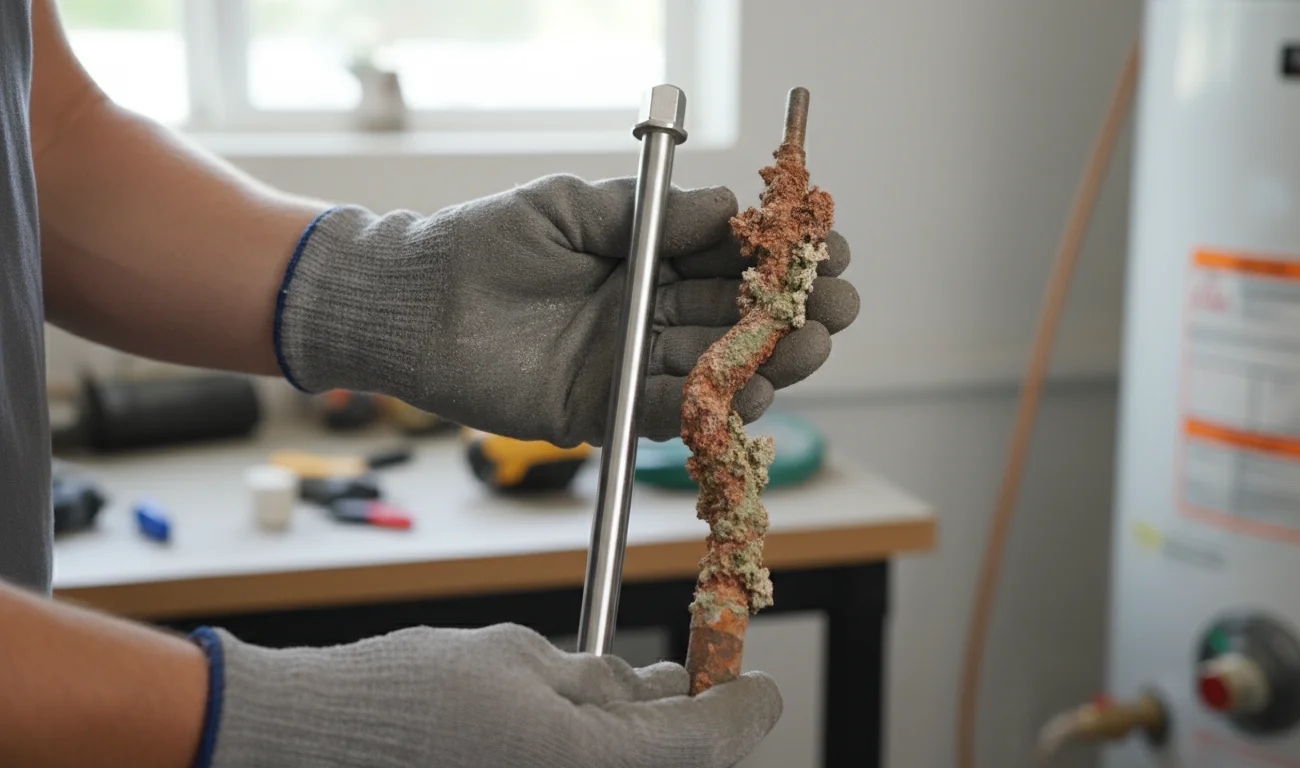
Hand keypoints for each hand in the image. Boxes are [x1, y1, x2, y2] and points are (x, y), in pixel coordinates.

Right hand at [193, 622, 782, 767]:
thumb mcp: (515, 659)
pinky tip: (590, 721)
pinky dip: (600, 755)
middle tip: (701, 679)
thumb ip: (592, 679)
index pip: (706, 744)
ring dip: (650, 740)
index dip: (743, 709)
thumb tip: (640, 683)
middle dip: (697, 727)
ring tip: (648, 690)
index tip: (760, 681)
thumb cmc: (402, 695)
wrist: (309, 747)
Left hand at [275, 174, 857, 445]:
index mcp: (646, 262)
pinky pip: (661, 412)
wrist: (414, 303)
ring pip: (708, 369)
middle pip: (734, 319)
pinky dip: (703, 405)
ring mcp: (626, 364)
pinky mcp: (598, 410)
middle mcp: (646, 314)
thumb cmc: (484, 241)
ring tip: (805, 349)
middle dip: (790, 314)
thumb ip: (648, 215)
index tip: (828, 251)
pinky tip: (745, 391)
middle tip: (836, 309)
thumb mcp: (571, 206)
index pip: (729, 262)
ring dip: (762, 362)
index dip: (780, 259)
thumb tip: (725, 207)